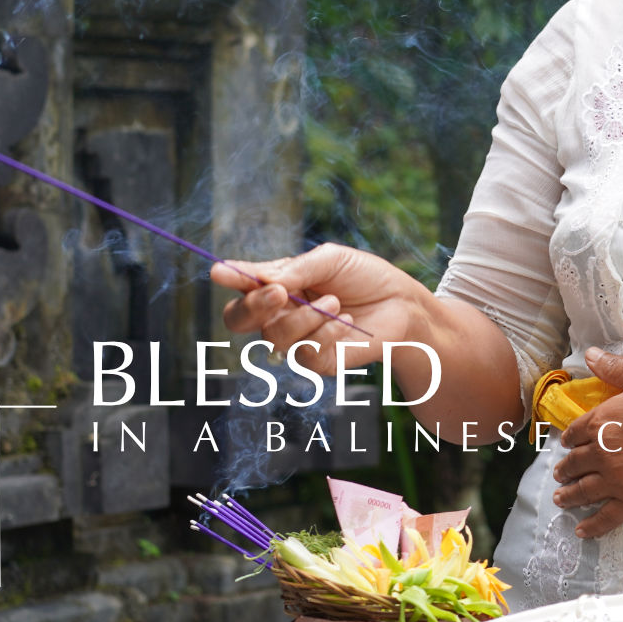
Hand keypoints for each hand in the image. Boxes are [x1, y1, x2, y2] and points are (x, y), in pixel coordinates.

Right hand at [210, 243, 423, 373]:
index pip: (243, 285)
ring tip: (335, 302)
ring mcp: (296, 339)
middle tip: (279, 291)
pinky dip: (325, 334)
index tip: (219, 271)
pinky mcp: (317, 362)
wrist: (403, 304)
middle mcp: (280, 313)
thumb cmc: (365, 277)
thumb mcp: (331, 259)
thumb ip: (295, 269)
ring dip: (304, 317)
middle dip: (254, 305)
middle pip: (239, 319)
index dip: (230, 279)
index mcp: (278, 284)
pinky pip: (304, 354)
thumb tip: (260, 278)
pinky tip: (347, 323)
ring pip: (274, 337)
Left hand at [552, 349, 622, 538]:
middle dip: (565, 469)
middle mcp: (602, 452)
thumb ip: (614, 367)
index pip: (575, 432)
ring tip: (560, 499)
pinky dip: (592, 526)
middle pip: (575, 463)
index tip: (566, 443)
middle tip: (559, 474)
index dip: (569, 437)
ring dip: (569, 496)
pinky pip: (607, 518)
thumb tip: (590, 355)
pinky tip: (583, 530)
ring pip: (584, 491)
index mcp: (601, 420)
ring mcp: (618, 480)